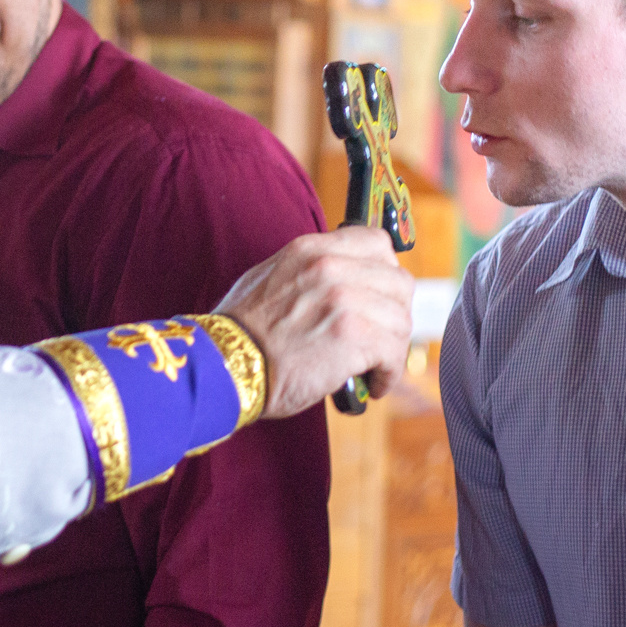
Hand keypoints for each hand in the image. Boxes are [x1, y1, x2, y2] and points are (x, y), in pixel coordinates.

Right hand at [216, 227, 413, 418]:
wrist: (225, 364)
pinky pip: (394, 353)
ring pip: (401, 321)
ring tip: (375, 367)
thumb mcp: (272, 277)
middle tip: (382, 338)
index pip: (378, 242)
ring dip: (392, 349)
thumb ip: (312, 270)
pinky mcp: (352, 336)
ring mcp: (343, 299)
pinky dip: (388, 373)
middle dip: (395, 315)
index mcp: (312, 249)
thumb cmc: (243, 332)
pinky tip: (373, 384)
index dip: (386, 272)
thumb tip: (346, 280)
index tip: (381, 296)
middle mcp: (331, 267)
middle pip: (399, 282)